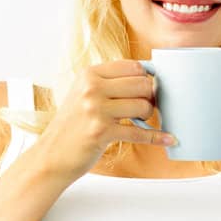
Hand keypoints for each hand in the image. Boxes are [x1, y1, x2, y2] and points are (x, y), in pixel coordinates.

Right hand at [40, 60, 174, 180]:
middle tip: (145, 107)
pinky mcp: (102, 132)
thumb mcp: (84, 95)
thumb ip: (109, 83)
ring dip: (148, 115)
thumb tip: (147, 75)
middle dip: (150, 96)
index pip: (132, 66)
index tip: (147, 89)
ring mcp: (96, 110)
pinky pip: (140, 132)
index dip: (146, 77)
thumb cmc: (73, 126)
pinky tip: (169, 139)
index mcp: (89, 74)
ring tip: (140, 121)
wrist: (52, 155)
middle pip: (142, 83)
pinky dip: (157, 137)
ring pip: (143, 105)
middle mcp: (92, 88)